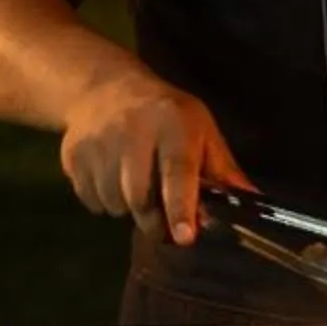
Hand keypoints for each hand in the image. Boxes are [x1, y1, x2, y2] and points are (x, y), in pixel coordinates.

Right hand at [57, 65, 247, 244]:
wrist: (106, 89)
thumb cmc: (168, 116)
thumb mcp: (201, 131)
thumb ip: (223, 171)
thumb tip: (253, 202)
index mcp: (173, 123)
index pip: (177, 170)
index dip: (181, 206)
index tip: (185, 237)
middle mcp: (132, 130)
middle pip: (140, 198)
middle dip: (155, 222)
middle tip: (166, 226)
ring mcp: (98, 142)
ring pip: (114, 204)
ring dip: (128, 210)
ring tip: (138, 186)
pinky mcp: (73, 155)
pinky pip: (91, 200)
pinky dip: (104, 202)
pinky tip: (112, 178)